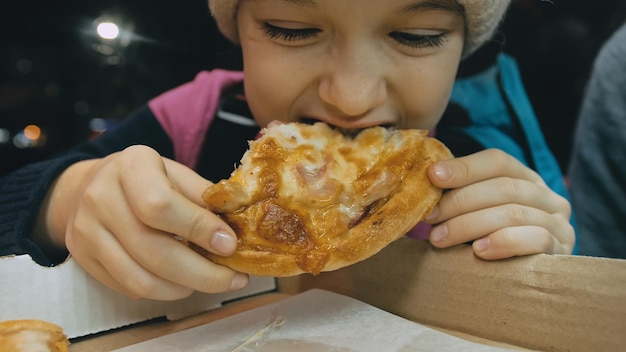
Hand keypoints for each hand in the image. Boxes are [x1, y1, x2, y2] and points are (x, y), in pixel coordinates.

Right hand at [39, 145, 248, 299]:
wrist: (88, 186)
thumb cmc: (145, 179)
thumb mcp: (176, 173)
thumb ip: (203, 198)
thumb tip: (235, 231)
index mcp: (130, 166)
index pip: (160, 206)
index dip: (199, 229)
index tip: (230, 245)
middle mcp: (101, 198)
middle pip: (154, 251)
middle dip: (203, 273)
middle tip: (234, 278)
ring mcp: (86, 232)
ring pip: (142, 279)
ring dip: (186, 287)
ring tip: (212, 281)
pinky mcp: (83, 259)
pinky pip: (129, 288)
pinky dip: (163, 291)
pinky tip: (184, 282)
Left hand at [423, 148, 574, 258]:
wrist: (520, 289)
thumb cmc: (487, 244)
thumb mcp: (475, 214)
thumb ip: (459, 197)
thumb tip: (426, 182)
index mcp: (524, 177)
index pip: (497, 161)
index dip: (464, 167)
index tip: (433, 176)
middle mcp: (546, 195)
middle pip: (502, 187)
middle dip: (459, 201)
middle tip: (429, 217)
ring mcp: (559, 222)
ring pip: (512, 213)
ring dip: (469, 224)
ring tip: (440, 238)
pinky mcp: (562, 250)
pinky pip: (535, 239)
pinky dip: (503, 242)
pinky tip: (478, 251)